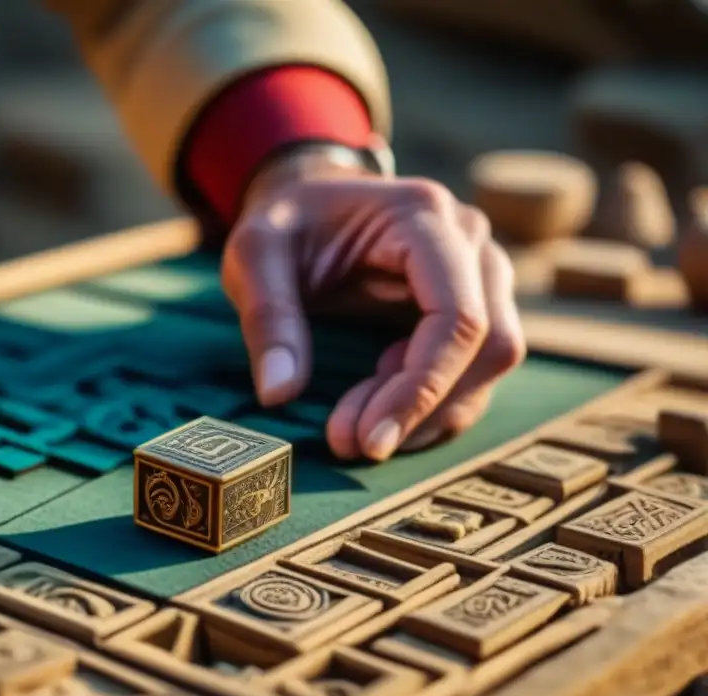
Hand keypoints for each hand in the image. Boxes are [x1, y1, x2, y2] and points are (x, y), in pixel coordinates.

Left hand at [222, 147, 524, 460]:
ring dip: (427, 415)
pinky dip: (429, 406)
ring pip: (488, 366)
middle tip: (350, 443)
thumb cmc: (285, 222)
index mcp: (424, 217)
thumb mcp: (255, 254)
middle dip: (422, 408)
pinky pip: (473, 370)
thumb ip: (267, 316)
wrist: (308, 203)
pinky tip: (376, 420)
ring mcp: (481, 275)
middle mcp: (471, 242)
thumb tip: (279, 393)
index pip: (458, 316)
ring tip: (353, 434)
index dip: (422, 387)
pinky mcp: (472, 307)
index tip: (368, 438)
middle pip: (489, 347)